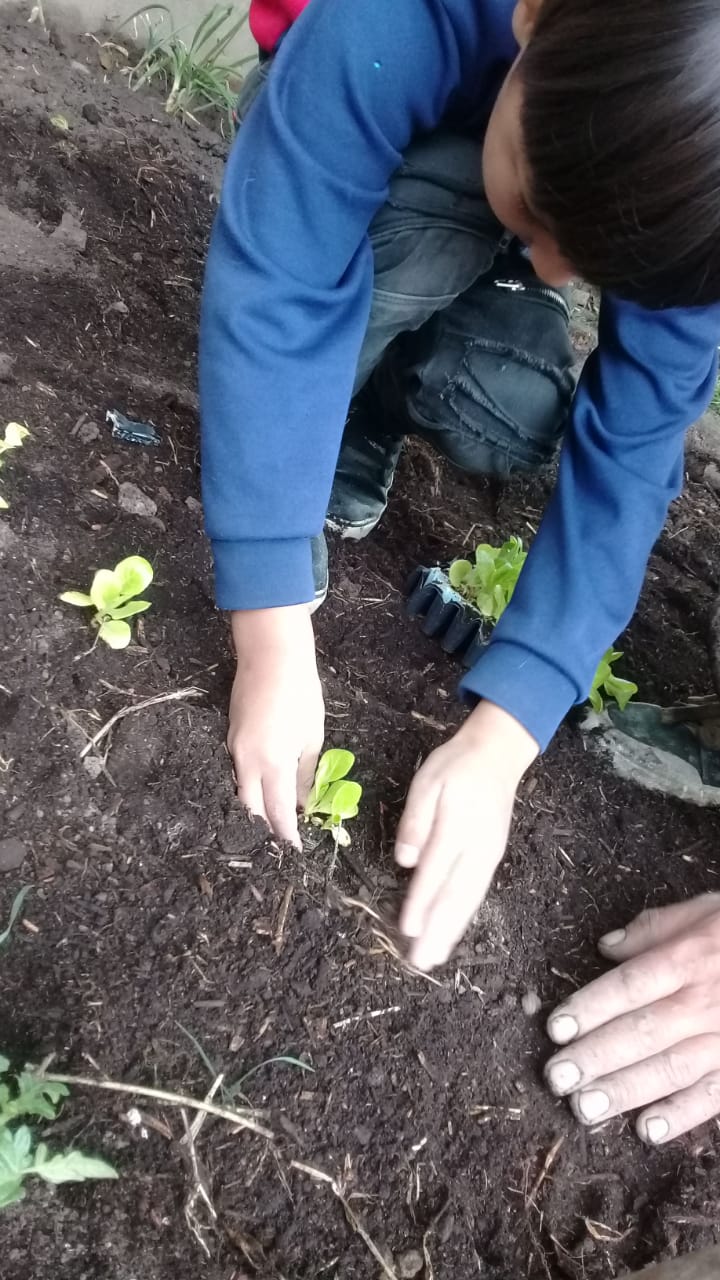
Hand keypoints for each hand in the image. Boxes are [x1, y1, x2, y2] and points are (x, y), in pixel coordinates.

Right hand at [228, 606, 324, 845]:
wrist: (270, 655)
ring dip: (255, 810)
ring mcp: (234, 748)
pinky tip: (260, 794)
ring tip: (271, 825)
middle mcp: (247, 760)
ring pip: (241, 792)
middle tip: (279, 845)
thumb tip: (304, 804)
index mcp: (272, 761)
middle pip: (251, 809)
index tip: (293, 852)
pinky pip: (237, 773)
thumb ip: (306, 773)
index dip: (286, 835)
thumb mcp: (312, 735)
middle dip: (264, 830)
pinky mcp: (230, 737)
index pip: (278, 811)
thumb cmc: (300, 692)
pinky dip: (249, 789)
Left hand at [395, 701, 538, 970]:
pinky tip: (451, 932)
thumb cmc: (456, 766)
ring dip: (450, 931)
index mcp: (459, 827)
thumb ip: (416, 820)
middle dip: (437, 930)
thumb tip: (405, 860)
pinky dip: (462, 917)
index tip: (408, 929)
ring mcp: (488, 856)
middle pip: (455, 895)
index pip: (435, 871)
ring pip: (468, 899)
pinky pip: (475, 893)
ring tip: (434, 957)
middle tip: (421, 961)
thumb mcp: (428, 782)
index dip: (421, 902)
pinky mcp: (492, 858)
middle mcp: (478, 848)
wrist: (498, 754)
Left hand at [545, 894, 719, 1142]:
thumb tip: (607, 946)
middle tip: (556, 1077)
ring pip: (670, 1069)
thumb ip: (656, 927)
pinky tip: (648, 1131)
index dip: (590, 1007)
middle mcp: (705, 1002)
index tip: (555, 1027)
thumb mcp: (706, 909)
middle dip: (595, 1057)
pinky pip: (713, 1096)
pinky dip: (682, 1116)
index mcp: (690, 958)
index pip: (630, 986)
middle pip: (642, 1032)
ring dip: (625, 1091)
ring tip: (584, 1109)